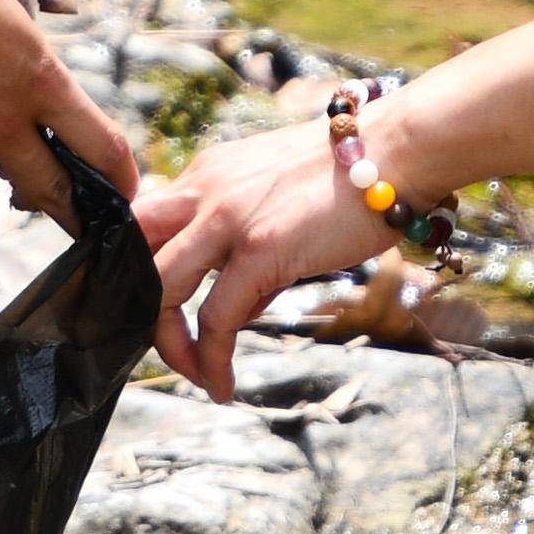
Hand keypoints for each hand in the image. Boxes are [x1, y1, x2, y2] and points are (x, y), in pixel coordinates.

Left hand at [135, 111, 384, 396]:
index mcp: (207, 174)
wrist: (398, 148)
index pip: (141, 224)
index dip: (137, 272)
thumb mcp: (279, 199)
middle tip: (169, 346)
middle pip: (135, 255)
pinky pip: (215, 318)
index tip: (154, 312)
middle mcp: (204, 189)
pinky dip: (211, 359)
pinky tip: (222, 385)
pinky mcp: (259, 248)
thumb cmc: (353, 176)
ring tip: (197, 375)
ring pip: (160, 287)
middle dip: (139, 308)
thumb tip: (242, 303)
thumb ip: (250, 245)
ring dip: (169, 343)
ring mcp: (226, 216)